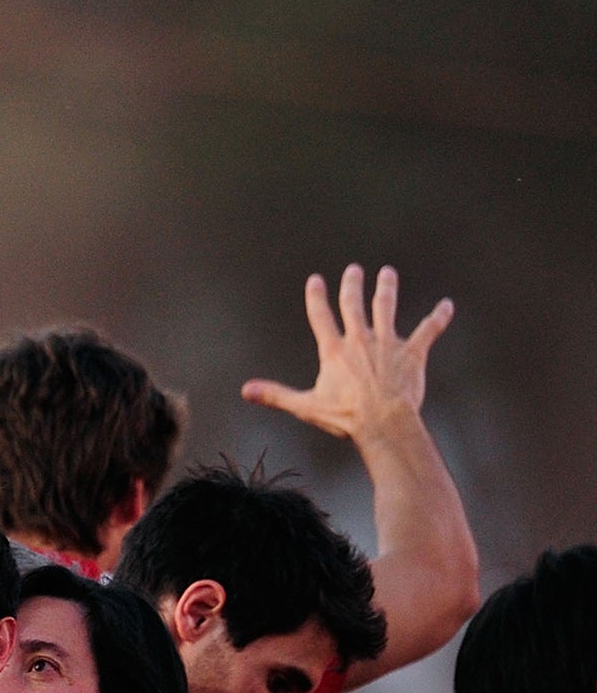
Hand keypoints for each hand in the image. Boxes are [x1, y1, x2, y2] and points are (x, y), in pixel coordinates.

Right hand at [241, 264, 452, 440]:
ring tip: (387, 273)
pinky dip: (438, 318)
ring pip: (386, 309)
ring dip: (386, 290)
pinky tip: (447, 305)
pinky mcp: (412, 353)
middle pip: (354, 305)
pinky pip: (427, 331)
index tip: (316, 280)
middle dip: (353, 286)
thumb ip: (276, 395)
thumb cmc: (345, 416)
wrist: (383, 422)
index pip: (321, 317)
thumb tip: (246, 390)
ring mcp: (387, 344)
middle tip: (354, 270)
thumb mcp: (305, 406)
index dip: (317, 297)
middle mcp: (359, 340)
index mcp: (334, 351)